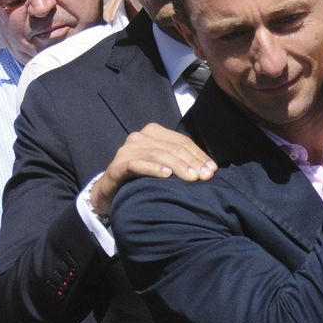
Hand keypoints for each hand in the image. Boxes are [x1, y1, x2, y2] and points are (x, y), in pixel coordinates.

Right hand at [88, 124, 216, 219]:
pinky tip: (166, 175)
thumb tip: (209, 168)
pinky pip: (138, 165)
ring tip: (192, 178)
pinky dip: (153, 169)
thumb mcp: (162, 164)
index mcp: (154, 132)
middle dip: (192, 162)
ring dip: (178, 166)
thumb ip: (180, 160)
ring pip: (159, 155)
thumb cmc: (141, 176)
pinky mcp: (117, 165)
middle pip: (173, 148)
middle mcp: (140, 137)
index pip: (182, 141)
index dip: (199, 155)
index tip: (212, 169)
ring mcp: (128, 150)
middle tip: (206, 177)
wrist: (110, 190)